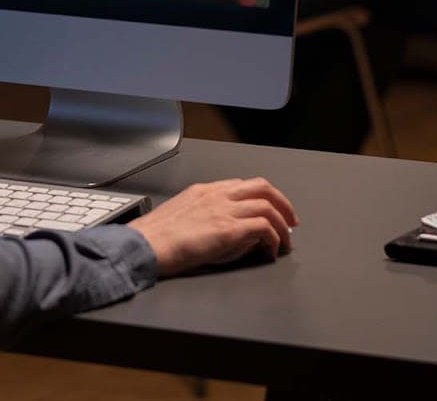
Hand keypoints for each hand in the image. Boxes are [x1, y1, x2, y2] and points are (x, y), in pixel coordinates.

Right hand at [127, 178, 298, 276]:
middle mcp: (218, 195)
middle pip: (262, 187)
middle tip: (290, 221)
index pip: (243, 185)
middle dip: (282, 203)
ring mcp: (224, 210)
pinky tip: (271, 251)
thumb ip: (207, 214)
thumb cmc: (157, 237)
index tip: (270, 211)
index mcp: (205, 191)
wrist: (146, 245)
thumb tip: (225, 227)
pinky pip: (265, 227)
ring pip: (268, 206)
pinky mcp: (229, 229)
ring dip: (283, 225)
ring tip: (285, 242)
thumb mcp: (183, 216)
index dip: (263, 198)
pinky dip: (274, 239)